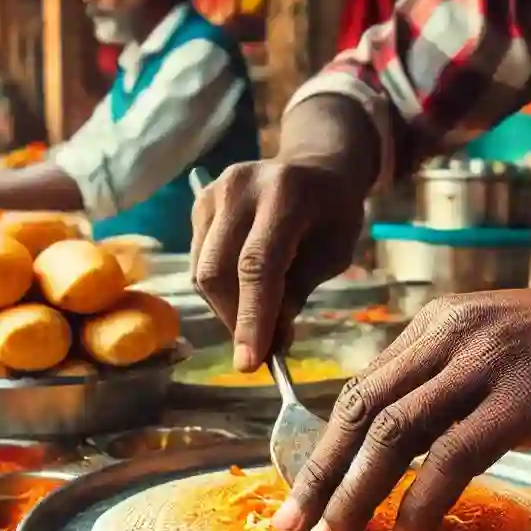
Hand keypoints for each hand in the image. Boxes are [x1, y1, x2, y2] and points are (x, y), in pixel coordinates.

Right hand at [191, 160, 365, 370]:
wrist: (314, 166)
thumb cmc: (332, 215)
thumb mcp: (332, 255)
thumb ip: (297, 296)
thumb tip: (269, 345)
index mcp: (286, 195)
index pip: (257, 266)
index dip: (252, 318)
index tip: (250, 364)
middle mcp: (240, 188)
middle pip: (217, 272)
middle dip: (234, 320)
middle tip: (258, 349)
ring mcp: (213, 194)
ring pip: (201, 273)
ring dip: (225, 309)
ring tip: (255, 319)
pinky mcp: (199, 205)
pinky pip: (197, 264)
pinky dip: (218, 292)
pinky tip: (242, 294)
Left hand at [271, 276, 530, 530]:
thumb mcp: (497, 350)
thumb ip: (447, 383)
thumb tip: (401, 440)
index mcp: (436, 326)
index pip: (360, 390)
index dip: (323, 447)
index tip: (300, 492)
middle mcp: (450, 336)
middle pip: (360, 411)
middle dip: (318, 475)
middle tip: (290, 527)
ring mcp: (487, 363)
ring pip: (395, 433)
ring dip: (355, 494)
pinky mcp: (526, 395)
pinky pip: (456, 454)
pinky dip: (424, 499)